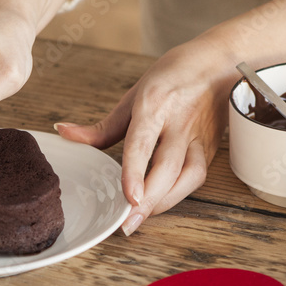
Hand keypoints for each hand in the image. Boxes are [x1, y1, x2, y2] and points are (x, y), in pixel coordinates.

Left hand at [56, 0, 285, 234]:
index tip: (129, 196)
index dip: (135, 171)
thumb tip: (64, 134)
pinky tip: (157, 204)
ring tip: (139, 218)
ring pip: (188, 177)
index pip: (142, 142)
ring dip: (164, 201)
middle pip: (167, 167)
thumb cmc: (172, 76)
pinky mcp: (210, 149)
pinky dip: (176, 194)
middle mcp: (179, 122)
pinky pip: (195, 177)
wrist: (220, 61)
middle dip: (149, 199)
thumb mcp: (133, 95)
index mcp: (155, 103)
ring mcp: (199, 137)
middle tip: (128, 223)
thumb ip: (101, 126)